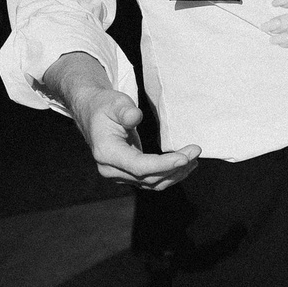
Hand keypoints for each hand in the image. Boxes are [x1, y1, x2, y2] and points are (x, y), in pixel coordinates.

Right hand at [63, 73, 198, 189]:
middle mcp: (110, 169)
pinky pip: (150, 181)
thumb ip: (125, 110)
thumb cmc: (104, 106)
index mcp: (106, 152)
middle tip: (195, 151)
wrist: (92, 113)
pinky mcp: (127, 175)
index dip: (164, 164)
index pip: (139, 166)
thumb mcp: (115, 102)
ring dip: (175, 174)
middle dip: (176, 167)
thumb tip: (135, 117)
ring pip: (152, 184)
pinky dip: (168, 174)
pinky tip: (183, 164)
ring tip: (193, 160)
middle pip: (148, 178)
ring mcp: (118, 175)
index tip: (185, 157)